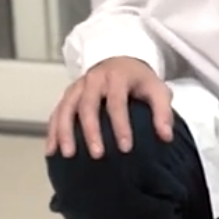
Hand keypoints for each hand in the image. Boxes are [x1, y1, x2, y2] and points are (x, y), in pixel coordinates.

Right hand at [45, 56, 172, 157]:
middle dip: (91, 131)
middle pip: (87, 105)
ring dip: (65, 132)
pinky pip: (57, 112)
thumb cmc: (141, 82)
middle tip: (97, 155)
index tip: (126, 148)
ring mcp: (78, 86)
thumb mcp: (158, 90)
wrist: (121, 63)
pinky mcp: (69, 95)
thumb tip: (166, 137)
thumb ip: (163, 112)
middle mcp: (93, 80)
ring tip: (68, 155)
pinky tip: (52, 150)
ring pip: (66, 108)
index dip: (121, 126)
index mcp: (116, 77)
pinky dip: (53, 131)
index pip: (117, 102)